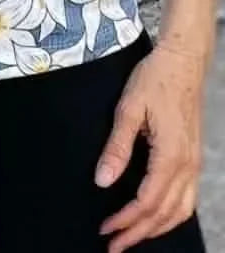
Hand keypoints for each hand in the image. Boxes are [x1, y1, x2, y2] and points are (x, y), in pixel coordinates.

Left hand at [95, 40, 204, 251]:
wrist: (183, 61)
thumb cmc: (155, 80)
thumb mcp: (129, 109)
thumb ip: (117, 147)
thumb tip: (102, 181)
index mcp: (171, 156)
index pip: (147, 202)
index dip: (126, 220)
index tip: (105, 230)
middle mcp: (187, 166)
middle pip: (165, 214)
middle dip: (138, 234)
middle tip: (113, 246)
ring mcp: (193, 164)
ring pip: (180, 212)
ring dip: (156, 229)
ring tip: (131, 237)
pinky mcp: (192, 159)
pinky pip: (187, 199)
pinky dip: (170, 216)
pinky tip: (155, 217)